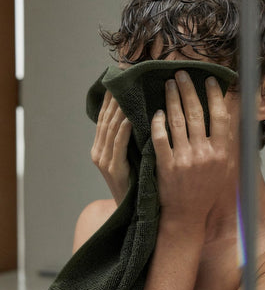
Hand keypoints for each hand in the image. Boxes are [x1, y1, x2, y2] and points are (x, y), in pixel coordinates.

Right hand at [90, 90, 131, 205]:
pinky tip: (129, 117)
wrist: (133, 210)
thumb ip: (130, 138)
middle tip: (123, 80)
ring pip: (111, 129)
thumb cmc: (136, 181)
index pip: (104, 118)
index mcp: (100, 148)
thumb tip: (140, 114)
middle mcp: (98, 152)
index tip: (118, 81)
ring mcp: (104, 161)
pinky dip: (123, 130)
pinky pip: (118, 145)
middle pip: (106, 120)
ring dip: (119, 110)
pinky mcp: (114, 170)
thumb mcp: (129, 156)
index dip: (110, 99)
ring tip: (127, 92)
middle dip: (114, 99)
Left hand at [151, 70, 231, 229]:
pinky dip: (158, 123)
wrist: (187, 214)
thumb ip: (226, 144)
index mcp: (222, 153)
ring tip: (168, 85)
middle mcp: (205, 154)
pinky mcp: (166, 165)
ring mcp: (184, 159)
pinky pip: (160, 138)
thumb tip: (227, 116)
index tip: (209, 80)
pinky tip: (157, 112)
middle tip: (181, 74)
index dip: (215, 95)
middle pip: (197, 113)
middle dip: (188, 90)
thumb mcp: (224, 169)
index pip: (220, 117)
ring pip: (177, 121)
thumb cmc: (207, 191)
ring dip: (172, 100)